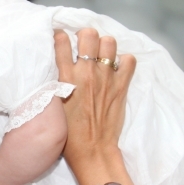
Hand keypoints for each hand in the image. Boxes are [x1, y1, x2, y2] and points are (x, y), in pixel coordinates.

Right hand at [54, 29, 135, 167]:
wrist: (92, 150)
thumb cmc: (69, 133)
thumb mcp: (54, 105)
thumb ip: (58, 84)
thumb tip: (60, 69)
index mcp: (66, 78)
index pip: (61, 43)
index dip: (61, 37)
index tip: (62, 39)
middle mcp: (86, 73)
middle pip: (89, 34)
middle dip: (86, 37)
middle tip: (85, 47)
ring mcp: (106, 78)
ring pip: (110, 42)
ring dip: (105, 46)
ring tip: (102, 56)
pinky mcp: (122, 86)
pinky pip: (129, 61)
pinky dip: (124, 62)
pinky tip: (117, 69)